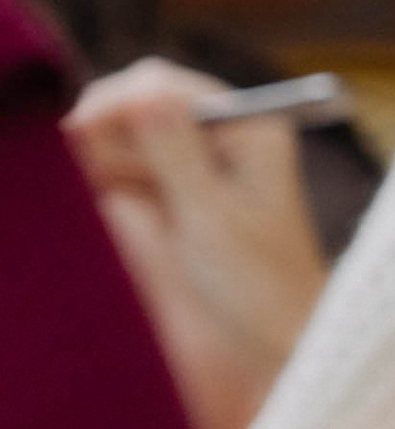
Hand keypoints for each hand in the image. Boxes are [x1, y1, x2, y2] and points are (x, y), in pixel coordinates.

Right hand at [67, 61, 329, 428]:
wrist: (279, 342)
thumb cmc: (259, 285)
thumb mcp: (211, 216)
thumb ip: (173, 151)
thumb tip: (144, 89)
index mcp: (249, 126)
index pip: (165, 86)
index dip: (118, 101)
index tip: (81, 129)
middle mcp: (224, 134)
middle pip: (141, 105)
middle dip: (116, 137)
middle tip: (113, 183)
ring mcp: (199, 162)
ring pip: (128, 138)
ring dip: (115, 163)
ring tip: (146, 213)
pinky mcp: (179, 192)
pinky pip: (129, 169)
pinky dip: (118, 183)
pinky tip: (133, 211)